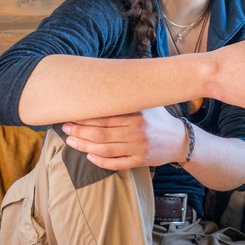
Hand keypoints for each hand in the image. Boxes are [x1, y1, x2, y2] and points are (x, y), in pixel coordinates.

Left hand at [62, 107, 187, 170]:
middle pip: (101, 133)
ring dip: (85, 146)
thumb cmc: (157, 119)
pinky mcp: (140, 161)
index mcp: (137, 114)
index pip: (105, 116)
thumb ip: (128, 96)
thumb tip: (103, 81)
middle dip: (79, 131)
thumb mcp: (147, 103)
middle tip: (65, 128)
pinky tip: (89, 156)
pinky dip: (100, 161)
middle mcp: (137, 131)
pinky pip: (116, 163)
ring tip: (71, 141)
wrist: (178, 140)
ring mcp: (139, 148)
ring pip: (105, 149)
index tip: (71, 114)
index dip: (85, 117)